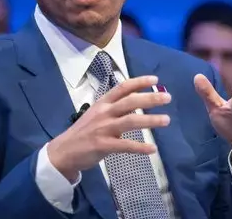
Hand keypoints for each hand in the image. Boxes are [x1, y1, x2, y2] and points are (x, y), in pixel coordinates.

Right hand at [47, 75, 170, 181]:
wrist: (63, 152)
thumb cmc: (84, 132)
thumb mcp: (97, 113)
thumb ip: (116, 108)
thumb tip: (138, 101)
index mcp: (103, 103)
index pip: (123, 88)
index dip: (139, 82)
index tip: (155, 80)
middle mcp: (104, 112)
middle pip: (130, 101)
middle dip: (150, 98)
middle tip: (167, 98)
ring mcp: (103, 128)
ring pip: (130, 121)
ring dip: (150, 120)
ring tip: (166, 120)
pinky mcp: (102, 145)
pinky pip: (125, 145)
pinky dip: (140, 147)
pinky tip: (153, 149)